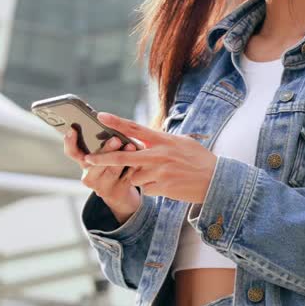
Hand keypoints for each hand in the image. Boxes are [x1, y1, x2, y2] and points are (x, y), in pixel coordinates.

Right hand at [63, 129, 140, 223]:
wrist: (121, 193)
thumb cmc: (112, 166)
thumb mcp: (104, 155)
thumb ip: (102, 142)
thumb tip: (108, 121)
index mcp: (84, 162)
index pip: (72, 152)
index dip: (69, 141)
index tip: (72, 129)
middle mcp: (89, 175)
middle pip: (94, 162)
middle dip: (106, 150)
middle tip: (116, 139)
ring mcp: (102, 186)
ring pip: (111, 170)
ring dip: (123, 158)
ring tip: (132, 146)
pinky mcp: (116, 191)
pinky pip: (126, 178)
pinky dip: (134, 167)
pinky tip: (140, 159)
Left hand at [84, 112, 218, 204]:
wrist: (216, 180)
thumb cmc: (200, 160)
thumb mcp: (183, 142)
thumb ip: (162, 141)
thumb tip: (143, 139)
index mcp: (164, 140)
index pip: (136, 128)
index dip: (117, 122)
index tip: (101, 116)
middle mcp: (160, 155)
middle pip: (124, 156)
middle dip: (103, 158)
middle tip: (87, 158)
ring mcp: (160, 172)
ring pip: (134, 176)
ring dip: (141, 178)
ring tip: (161, 176)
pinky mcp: (162, 187)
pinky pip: (145, 189)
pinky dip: (152, 188)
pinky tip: (167, 185)